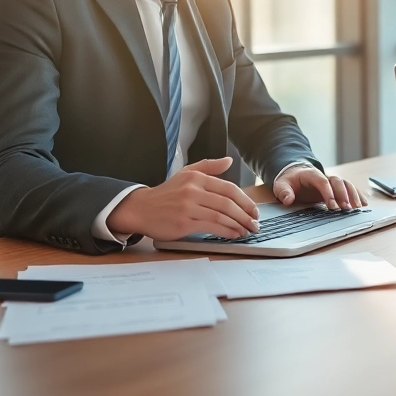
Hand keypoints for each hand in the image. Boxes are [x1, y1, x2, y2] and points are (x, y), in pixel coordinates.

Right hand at [107, 157, 260, 240]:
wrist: (140, 209)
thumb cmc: (166, 193)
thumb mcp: (185, 173)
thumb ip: (208, 166)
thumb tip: (229, 160)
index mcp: (196, 178)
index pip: (228, 188)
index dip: (245, 200)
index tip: (254, 210)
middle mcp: (192, 190)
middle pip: (227, 203)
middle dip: (246, 214)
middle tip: (255, 223)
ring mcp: (188, 207)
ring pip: (221, 216)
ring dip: (238, 224)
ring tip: (246, 230)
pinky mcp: (183, 223)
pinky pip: (211, 227)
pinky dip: (226, 231)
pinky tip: (234, 234)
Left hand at [273, 165, 367, 210]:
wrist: (294, 174)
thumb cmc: (288, 181)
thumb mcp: (281, 185)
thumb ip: (283, 191)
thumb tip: (288, 199)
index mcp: (312, 174)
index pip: (323, 182)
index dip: (329, 194)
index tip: (333, 207)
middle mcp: (325, 176)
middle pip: (338, 182)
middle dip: (344, 195)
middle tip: (347, 209)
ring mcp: (331, 182)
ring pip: (346, 184)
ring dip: (353, 195)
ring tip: (358, 208)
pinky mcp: (336, 188)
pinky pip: (349, 189)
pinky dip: (357, 195)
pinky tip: (364, 204)